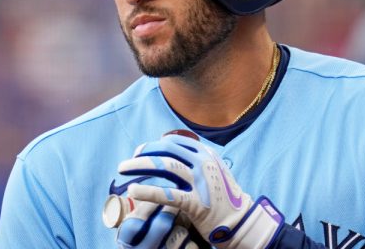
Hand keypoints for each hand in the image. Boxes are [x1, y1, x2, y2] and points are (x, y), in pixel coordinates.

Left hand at [118, 134, 283, 248]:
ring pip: (164, 167)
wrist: (241, 222)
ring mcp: (201, 182)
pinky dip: (147, 191)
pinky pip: (167, 194)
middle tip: (128, 162)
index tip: (142, 151)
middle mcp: (204, 164)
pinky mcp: (196, 203)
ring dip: (139, 166)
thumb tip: (172, 154)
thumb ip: (197, 162)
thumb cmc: (223, 199)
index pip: (175, 142)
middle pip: (166, 151)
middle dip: (143, 153)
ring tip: (123, 169)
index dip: (155, 144)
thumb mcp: (214, 172)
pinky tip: (133, 190)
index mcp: (207, 155)